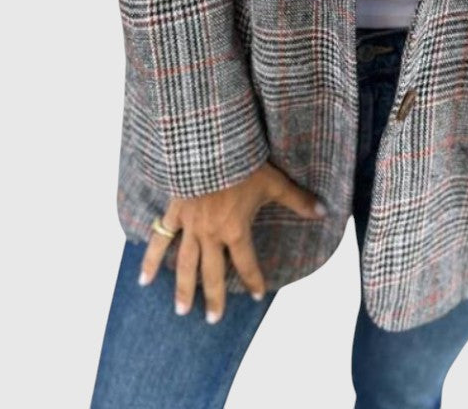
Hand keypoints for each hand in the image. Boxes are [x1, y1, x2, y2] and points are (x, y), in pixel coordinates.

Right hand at [138, 160, 326, 322]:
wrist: (210, 146)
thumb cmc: (244, 164)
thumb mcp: (275, 182)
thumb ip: (298, 200)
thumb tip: (324, 211)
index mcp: (236, 231)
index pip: (246, 264)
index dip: (254, 280)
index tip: (258, 294)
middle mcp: (211, 234)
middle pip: (212, 273)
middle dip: (214, 298)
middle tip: (213, 319)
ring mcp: (190, 226)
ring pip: (185, 264)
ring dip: (183, 289)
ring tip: (181, 310)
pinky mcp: (174, 212)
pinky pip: (161, 238)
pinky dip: (150, 258)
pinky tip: (142, 279)